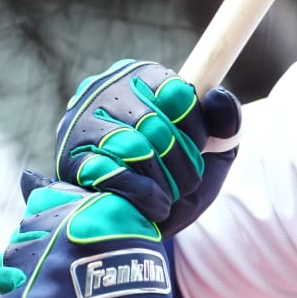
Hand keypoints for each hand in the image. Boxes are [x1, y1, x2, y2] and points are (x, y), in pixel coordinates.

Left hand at [0, 172, 229, 297]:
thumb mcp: (124, 241)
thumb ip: (76, 207)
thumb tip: (25, 178)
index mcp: (94, 208)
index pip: (39, 206)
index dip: (50, 240)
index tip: (76, 263)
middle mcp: (69, 230)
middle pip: (19, 243)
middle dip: (34, 271)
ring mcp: (47, 269)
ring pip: (2, 274)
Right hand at [54, 59, 240, 234]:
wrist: (147, 221)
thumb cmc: (179, 176)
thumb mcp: (216, 149)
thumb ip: (227, 121)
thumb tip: (217, 95)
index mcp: (143, 77)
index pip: (179, 95)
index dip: (196, 132)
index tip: (197, 149)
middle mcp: (105, 89)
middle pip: (157, 126)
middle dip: (183, 166)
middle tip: (186, 184)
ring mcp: (81, 122)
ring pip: (136, 150)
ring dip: (165, 183)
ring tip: (169, 195)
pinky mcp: (69, 158)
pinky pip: (113, 174)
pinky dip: (143, 196)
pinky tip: (153, 206)